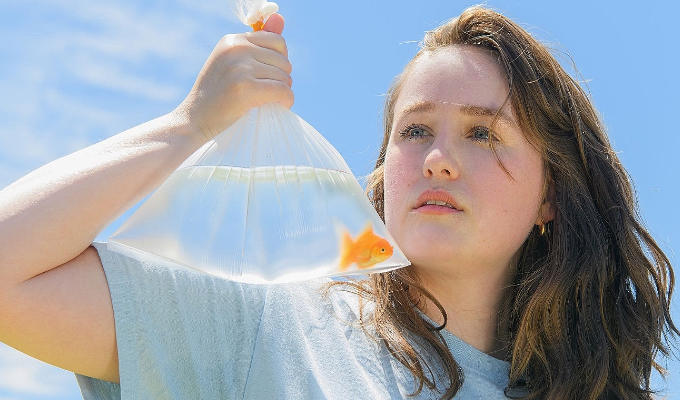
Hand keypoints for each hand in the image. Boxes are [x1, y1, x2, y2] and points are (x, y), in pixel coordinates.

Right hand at [175, 14, 292, 143]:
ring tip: (267, 101)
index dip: (278, 63)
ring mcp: (240, 67)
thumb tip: (280, 16)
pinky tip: (278, 106)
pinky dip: (286, 102)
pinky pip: (283, 92)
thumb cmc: (216, 95)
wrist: (194, 120)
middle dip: (281, 79)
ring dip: (283, 92)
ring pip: (285, 78)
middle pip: (284, 61)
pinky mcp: (246, 88)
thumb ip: (257, 43)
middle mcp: (237, 48)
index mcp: (233, 40)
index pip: (278, 42)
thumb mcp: (232, 63)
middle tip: (266, 93)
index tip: (266, 77)